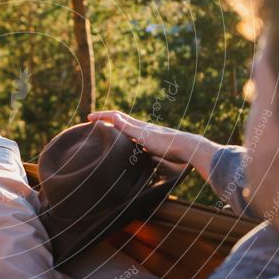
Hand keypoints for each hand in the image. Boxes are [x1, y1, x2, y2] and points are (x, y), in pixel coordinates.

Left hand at [87, 110, 220, 179]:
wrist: (188, 148)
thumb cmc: (178, 155)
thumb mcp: (160, 157)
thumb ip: (153, 157)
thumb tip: (150, 161)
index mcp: (145, 133)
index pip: (125, 125)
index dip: (113, 124)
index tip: (100, 125)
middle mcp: (142, 127)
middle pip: (119, 118)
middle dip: (104, 117)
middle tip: (90, 117)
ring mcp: (142, 129)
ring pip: (120, 118)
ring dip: (105, 117)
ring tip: (92, 117)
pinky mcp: (143, 133)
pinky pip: (125, 124)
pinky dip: (115, 121)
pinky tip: (106, 120)